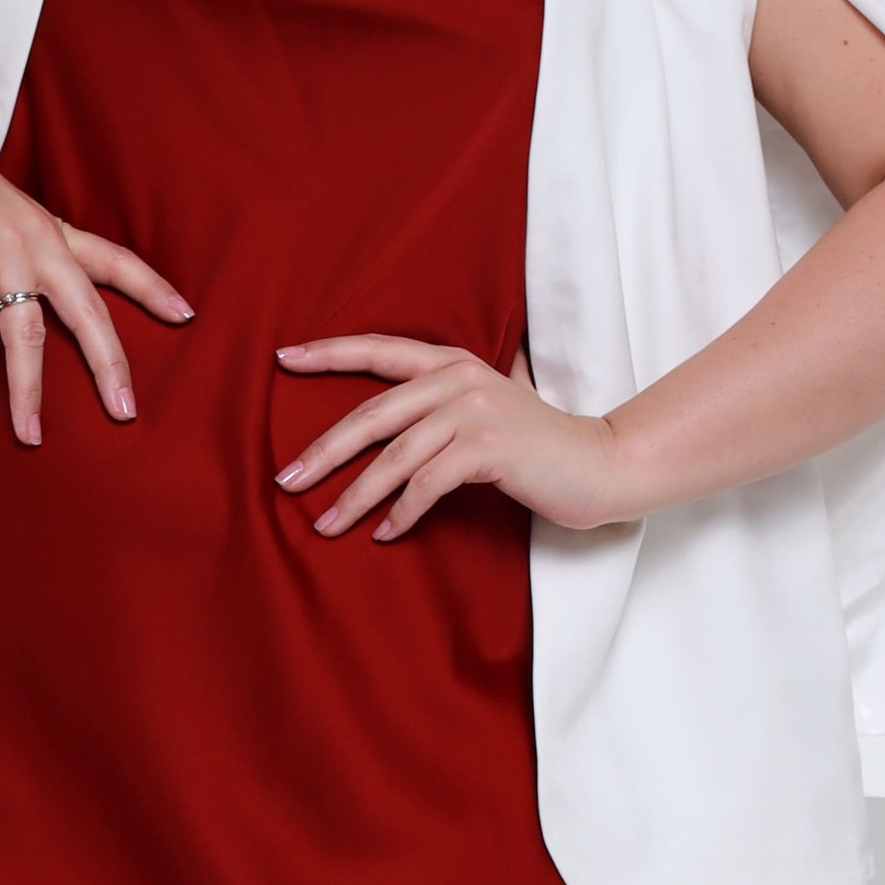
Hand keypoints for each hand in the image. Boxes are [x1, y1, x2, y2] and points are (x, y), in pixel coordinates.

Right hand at [0, 108, 192, 442]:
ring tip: (31, 434)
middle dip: (110, 365)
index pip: (113, 260)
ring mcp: (3, 248)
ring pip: (29, 332)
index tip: (185, 313)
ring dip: (30, 389)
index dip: (151, 287)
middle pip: (89, 310)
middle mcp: (37, 239)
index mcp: (47, 228)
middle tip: (126, 411)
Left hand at [272, 335, 637, 535]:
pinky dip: (402, 513)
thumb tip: (386, 422)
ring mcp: (475, 410)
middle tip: (286, 482)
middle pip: (372, 414)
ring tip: (326, 525)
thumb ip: (445, 401)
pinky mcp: (489, 448)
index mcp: (452, 363)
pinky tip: (386, 534)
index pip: (379, 350)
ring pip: (395, 457)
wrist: (601, 464)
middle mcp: (459, 379)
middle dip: (324, 452)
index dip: (329, 353)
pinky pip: (427, 484)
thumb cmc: (538, 445)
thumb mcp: (487, 409)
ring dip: (355, 497)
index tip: (282, 359)